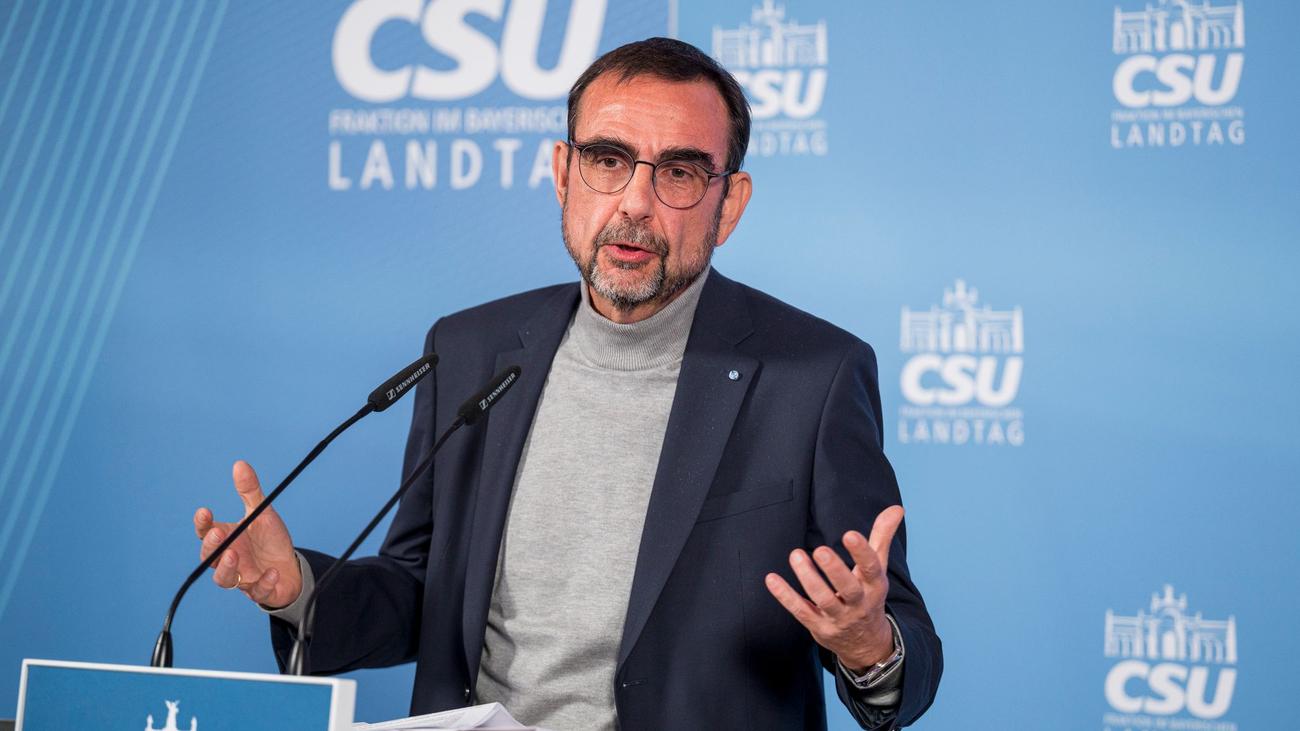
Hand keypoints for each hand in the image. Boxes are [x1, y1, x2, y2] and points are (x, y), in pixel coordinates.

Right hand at [193, 460, 301, 608]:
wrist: (291, 567)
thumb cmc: (270, 541)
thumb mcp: (262, 513)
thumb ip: (250, 492)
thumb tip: (240, 464)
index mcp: (228, 539)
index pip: (206, 532)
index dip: (202, 524)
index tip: (204, 511)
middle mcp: (230, 559)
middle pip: (209, 558)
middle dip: (211, 546)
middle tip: (218, 533)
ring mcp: (243, 577)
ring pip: (224, 579)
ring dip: (227, 568)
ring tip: (234, 554)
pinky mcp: (260, 590)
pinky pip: (257, 591)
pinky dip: (263, 583)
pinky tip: (271, 572)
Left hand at [764, 505, 903, 671]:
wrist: (866, 643)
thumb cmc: (868, 595)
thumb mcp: (878, 569)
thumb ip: (882, 537)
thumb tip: (897, 508)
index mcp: (874, 586)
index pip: (872, 568)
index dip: (862, 552)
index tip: (850, 534)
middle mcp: (858, 603)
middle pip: (848, 588)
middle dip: (835, 570)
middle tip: (821, 550)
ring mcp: (838, 617)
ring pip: (823, 599)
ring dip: (808, 579)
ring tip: (796, 555)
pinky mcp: (818, 626)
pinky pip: (801, 611)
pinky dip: (785, 596)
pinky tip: (772, 579)